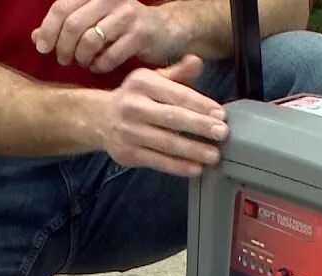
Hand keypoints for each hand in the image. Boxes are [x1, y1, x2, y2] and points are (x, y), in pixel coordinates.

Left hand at [32, 0, 181, 73]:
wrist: (166, 30)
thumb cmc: (124, 26)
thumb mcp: (94, 20)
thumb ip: (66, 26)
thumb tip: (36, 38)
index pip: (61, 8)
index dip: (48, 29)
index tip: (42, 48)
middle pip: (73, 25)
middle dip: (63, 47)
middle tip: (62, 60)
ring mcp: (127, 16)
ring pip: (90, 41)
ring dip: (81, 58)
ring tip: (82, 63)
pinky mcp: (141, 35)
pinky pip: (110, 56)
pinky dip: (99, 65)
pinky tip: (98, 67)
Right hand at [97, 56, 228, 177]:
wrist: (99, 117)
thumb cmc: (137, 98)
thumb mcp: (154, 80)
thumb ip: (178, 74)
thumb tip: (197, 61)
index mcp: (142, 83)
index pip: (177, 94)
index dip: (201, 104)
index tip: (221, 114)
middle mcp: (132, 106)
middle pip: (172, 117)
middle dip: (200, 125)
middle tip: (222, 133)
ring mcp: (128, 131)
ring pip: (166, 142)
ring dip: (193, 150)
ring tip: (214, 155)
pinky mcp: (127, 153)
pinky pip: (157, 161)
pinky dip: (178, 166)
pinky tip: (196, 168)